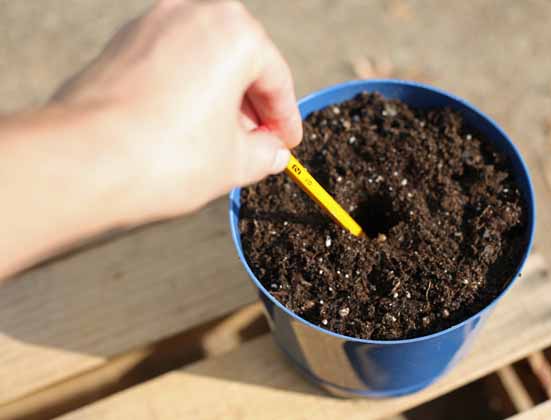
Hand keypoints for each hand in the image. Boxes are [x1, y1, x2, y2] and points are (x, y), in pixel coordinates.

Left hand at [54, 0, 301, 222]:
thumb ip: (264, 153)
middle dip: (252, 106)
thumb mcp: (235, 161)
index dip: (286, 117)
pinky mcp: (119, 44)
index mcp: (233, 31)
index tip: (287, 143)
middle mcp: (191, 12)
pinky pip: (170, 65)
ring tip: (223, 141)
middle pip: (239, 62)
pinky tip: (187, 128)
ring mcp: (150, 24)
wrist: (83, 162)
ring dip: (219, 98)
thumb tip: (272, 153)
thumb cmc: (169, 156)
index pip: (275, 78)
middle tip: (259, 144)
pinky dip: (187, 91)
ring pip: (203, 60)